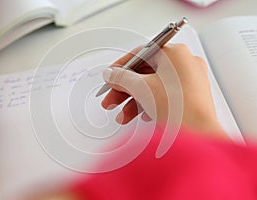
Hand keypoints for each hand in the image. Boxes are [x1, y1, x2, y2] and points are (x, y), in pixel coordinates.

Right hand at [101, 43, 224, 134]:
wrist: (200, 135)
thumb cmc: (179, 107)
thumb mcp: (141, 87)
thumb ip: (121, 77)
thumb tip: (112, 74)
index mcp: (176, 53)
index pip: (141, 53)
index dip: (122, 66)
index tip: (111, 76)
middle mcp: (185, 64)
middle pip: (146, 73)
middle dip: (125, 89)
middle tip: (111, 99)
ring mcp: (190, 81)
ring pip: (154, 87)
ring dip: (134, 101)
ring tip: (123, 116)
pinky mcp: (191, 97)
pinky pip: (165, 96)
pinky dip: (150, 105)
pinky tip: (142, 116)